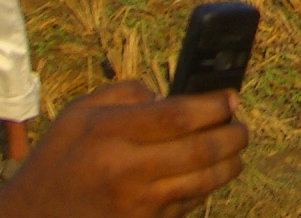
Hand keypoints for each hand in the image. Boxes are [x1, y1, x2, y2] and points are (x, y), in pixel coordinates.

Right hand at [0, 82, 246, 217]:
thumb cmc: (59, 158)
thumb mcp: (80, 112)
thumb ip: (128, 93)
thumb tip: (175, 95)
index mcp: (110, 135)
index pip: (180, 116)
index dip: (215, 104)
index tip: (231, 97)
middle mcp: (127, 172)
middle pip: (203, 150)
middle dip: (234, 134)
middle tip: (241, 124)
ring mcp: (138, 206)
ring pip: (205, 182)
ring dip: (231, 162)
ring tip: (235, 147)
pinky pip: (189, 203)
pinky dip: (206, 186)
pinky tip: (208, 172)